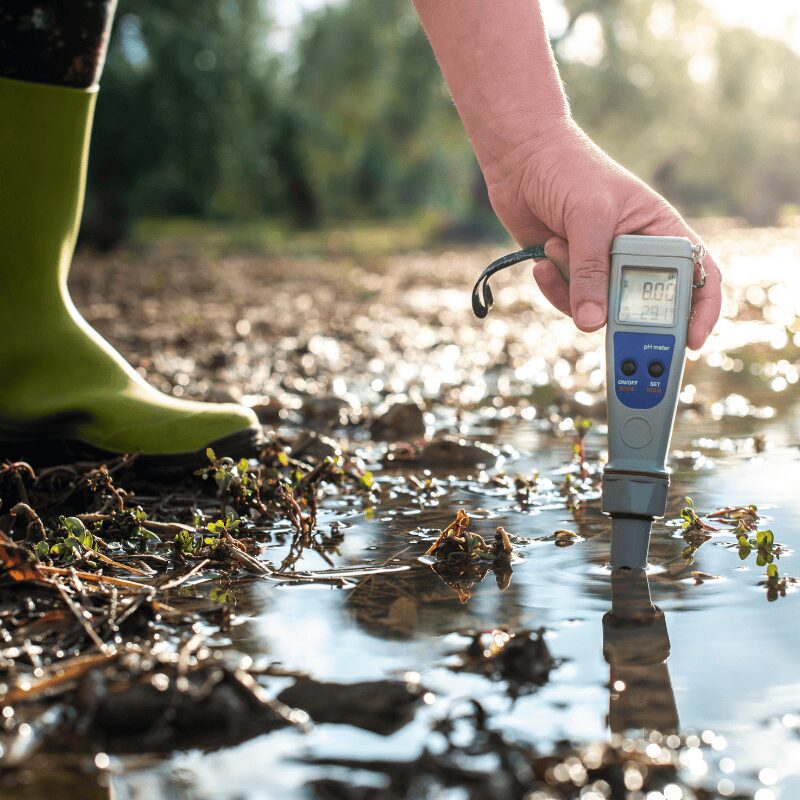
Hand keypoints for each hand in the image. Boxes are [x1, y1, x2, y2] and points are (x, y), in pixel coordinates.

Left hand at [483, 121, 720, 349]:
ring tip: (555, 246)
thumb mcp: (589, 217)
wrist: (520, 158)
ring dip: (573, 289)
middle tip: (603, 322)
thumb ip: (591, 271)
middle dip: (623, 317)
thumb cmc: (568, 170)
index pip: (697, 274)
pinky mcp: (569, 274)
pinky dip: (554, 288)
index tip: (692, 340)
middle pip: (645, 305)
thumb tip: (592, 323)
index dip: (702, 309)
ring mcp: (600, 266)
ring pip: (600, 309)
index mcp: (659, 231)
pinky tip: (541, 262)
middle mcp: (634, 254)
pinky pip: (569, 302)